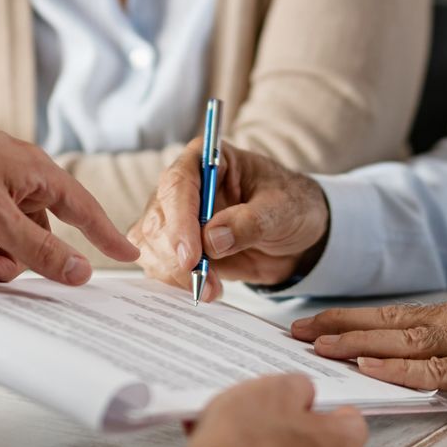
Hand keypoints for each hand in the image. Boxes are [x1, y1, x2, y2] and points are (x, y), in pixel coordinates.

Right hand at [130, 138, 329, 301]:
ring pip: (151, 243)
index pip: (179, 184)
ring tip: (211, 288)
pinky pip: (158, 263)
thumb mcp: (282, 210)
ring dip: (174, 273)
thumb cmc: (291, 206)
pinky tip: (204, 287)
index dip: (180, 220)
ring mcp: (176, 215)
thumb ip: (249, 222)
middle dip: (175, 255)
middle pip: (158, 217)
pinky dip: (174, 281)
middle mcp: (185, 184)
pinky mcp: (175, 244)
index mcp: (207, 158)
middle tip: (202, 282)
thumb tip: (212, 239)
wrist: (295, 234)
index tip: (191, 256)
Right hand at [183, 374, 366, 446]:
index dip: (329, 407)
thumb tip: (300, 391)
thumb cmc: (251, 445)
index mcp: (337, 445)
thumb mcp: (275, 391)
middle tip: (263, 408)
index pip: (350, 423)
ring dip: (261, 445)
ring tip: (228, 426)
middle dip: (289, 427)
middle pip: (313, 442)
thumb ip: (296, 387)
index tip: (312, 398)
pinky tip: (216, 445)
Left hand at [292, 299, 446, 416]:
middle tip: (294, 329)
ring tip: (317, 344)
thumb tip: (424, 360)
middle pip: (389, 320)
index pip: (396, 314)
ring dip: (357, 341)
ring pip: (406, 339)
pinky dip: (401, 367)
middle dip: (339, 325)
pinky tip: (371, 366)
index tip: (313, 323)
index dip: (352, 318)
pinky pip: (440, 368)